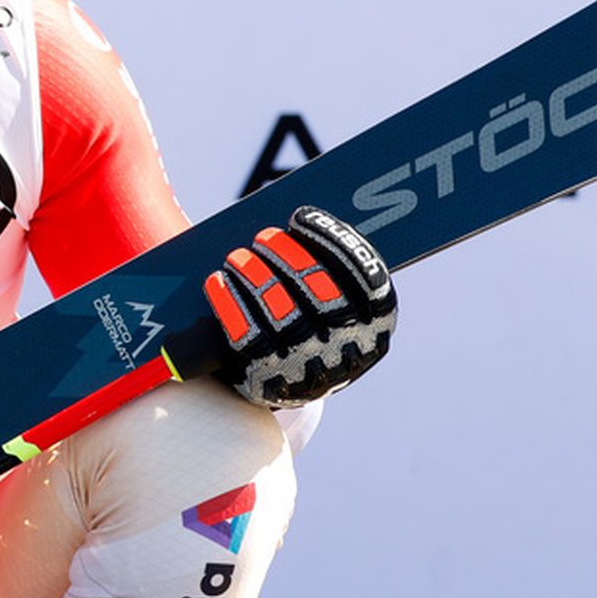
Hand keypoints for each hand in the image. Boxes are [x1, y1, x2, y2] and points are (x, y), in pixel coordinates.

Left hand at [165, 206, 397, 406]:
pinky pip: (247, 336)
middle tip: (264, 237)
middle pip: (319, 290)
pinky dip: (231, 304)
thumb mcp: (340, 300)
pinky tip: (218, 283)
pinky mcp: (269, 379)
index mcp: (377, 325)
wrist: (290, 382)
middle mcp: (348, 349)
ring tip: (238, 257)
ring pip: (281, 311)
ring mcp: (309, 367)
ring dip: (255, 275)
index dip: (332, 241)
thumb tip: (303, 215)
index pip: (367, 277)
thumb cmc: (314, 323)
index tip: (299, 217)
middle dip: (286, 255)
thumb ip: (334, 263)